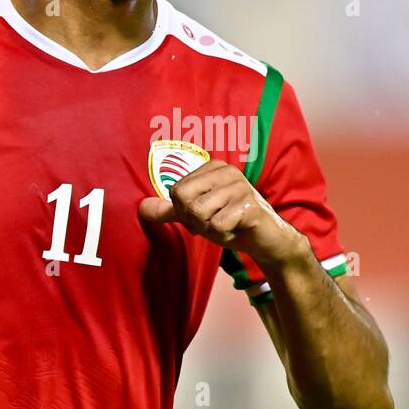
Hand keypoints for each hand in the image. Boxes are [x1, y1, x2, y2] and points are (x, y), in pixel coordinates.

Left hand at [137, 159, 303, 266]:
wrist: (267, 241)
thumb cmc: (232, 223)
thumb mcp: (197, 216)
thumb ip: (170, 211)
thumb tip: (140, 208)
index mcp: (212, 167)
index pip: (176, 192)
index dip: (186, 212)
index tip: (206, 215)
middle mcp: (226, 171)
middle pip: (183, 200)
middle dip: (196, 221)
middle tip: (216, 222)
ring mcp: (240, 187)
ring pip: (199, 214)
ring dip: (210, 230)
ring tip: (228, 225)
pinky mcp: (250, 206)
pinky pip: (217, 226)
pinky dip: (224, 236)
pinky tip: (238, 230)